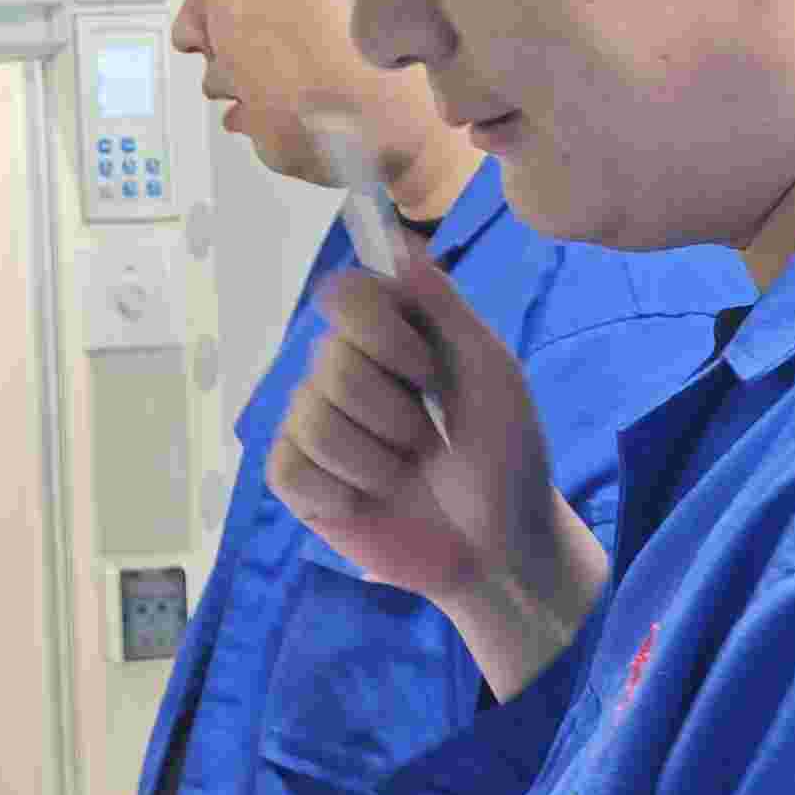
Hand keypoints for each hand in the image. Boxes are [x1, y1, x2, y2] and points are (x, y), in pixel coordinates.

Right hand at [263, 253, 609, 697]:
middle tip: (428, 440)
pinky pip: (290, 466)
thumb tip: (400, 248)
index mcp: (387, 337)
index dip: (377, 330)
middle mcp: (340, 371)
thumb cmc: (504, 455)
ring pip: (313, 419)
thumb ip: (445, 309)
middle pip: (330, 362)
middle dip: (393, 413)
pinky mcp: (296, 480)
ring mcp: (312, 425)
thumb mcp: (491, 374)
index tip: (424, 371)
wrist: (500, 546)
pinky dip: (339, 490)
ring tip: (405, 475)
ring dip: (375, 459)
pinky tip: (367, 501)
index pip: (342, 293)